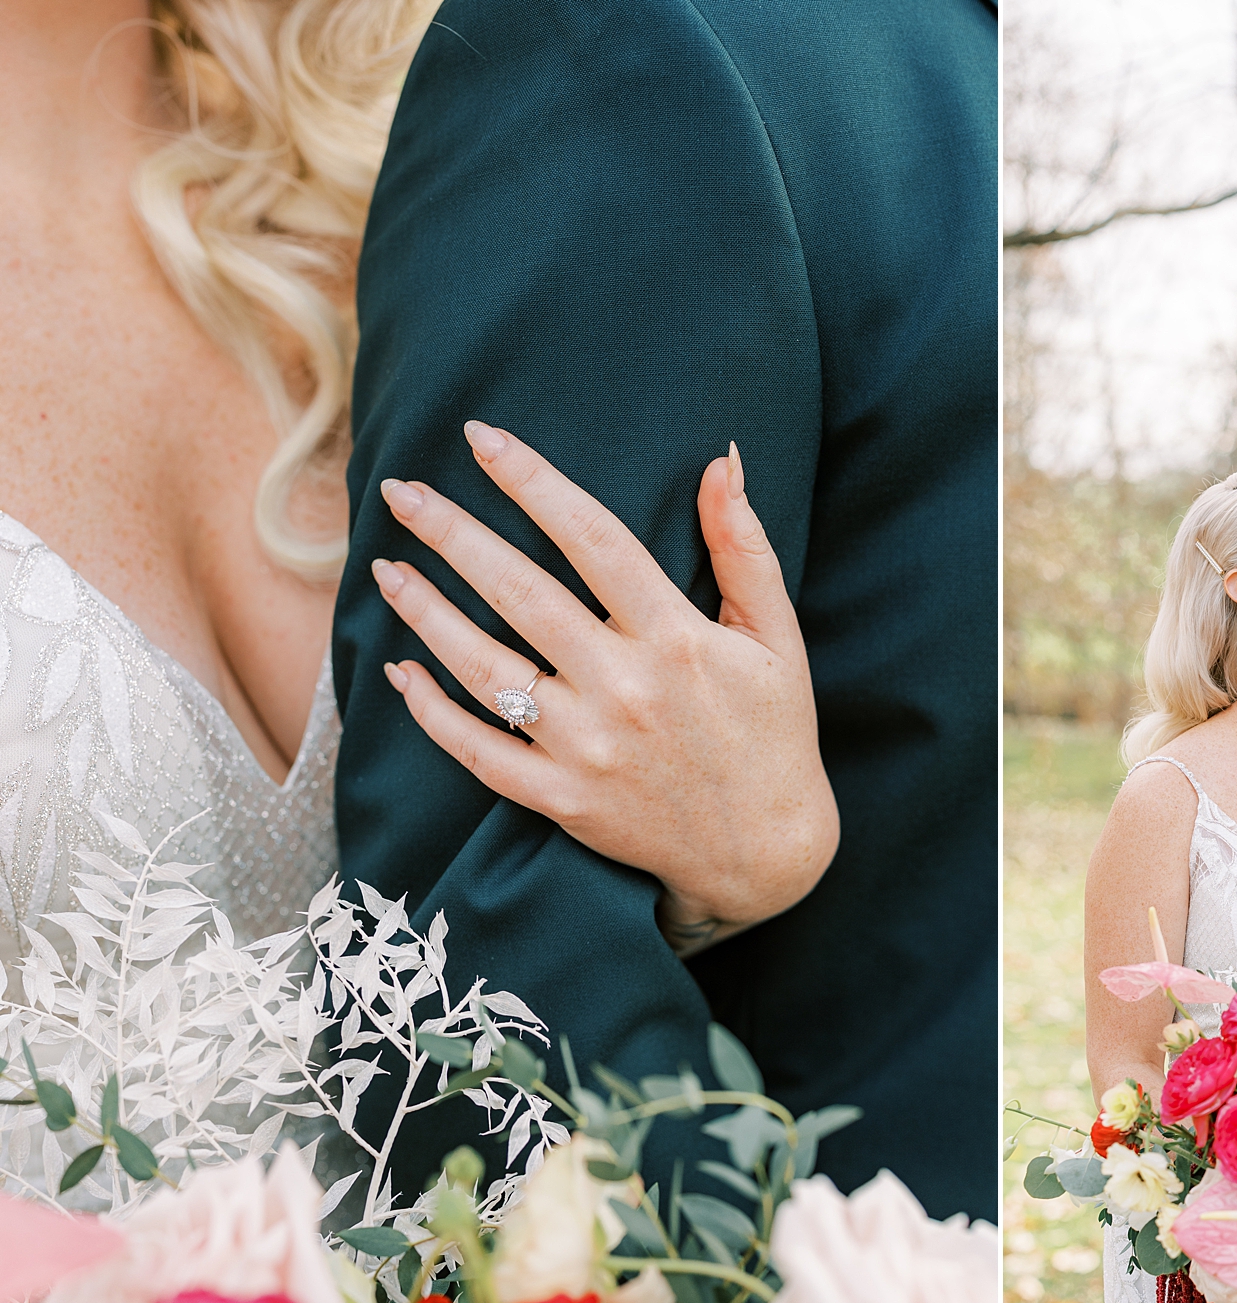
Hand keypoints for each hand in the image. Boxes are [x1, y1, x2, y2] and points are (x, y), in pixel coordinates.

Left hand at [371, 421, 838, 955]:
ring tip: (386, 568)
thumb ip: (744, 548)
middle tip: (401, 490)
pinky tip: (400, 670)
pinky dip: (432, 713)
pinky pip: (480, 752)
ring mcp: (588, 748)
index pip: (593, 540)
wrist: (765, 854)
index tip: (481, 439)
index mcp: (678, 639)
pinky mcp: (564, 800)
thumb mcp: (776, 637)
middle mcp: (626, 688)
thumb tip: (721, 461)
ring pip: (485, 669)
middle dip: (452, 533)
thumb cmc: (773, 733)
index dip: (533, 482)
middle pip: (520, 593)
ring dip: (426, 613)